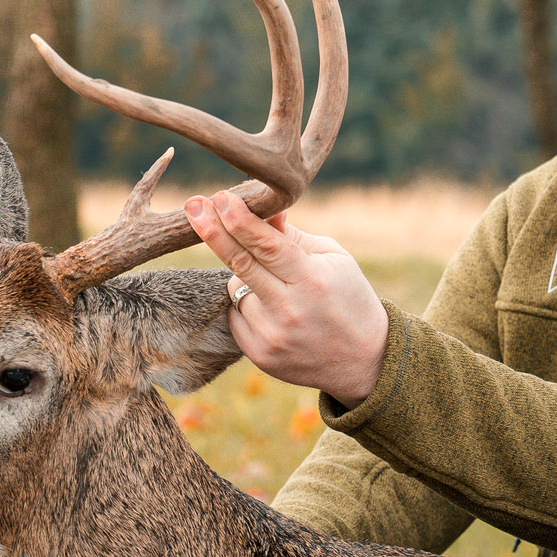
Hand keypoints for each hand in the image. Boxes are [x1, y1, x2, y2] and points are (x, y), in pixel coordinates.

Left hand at [183, 189, 388, 408]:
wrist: (363, 359)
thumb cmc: (348, 297)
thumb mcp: (333, 258)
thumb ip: (291, 236)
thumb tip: (258, 209)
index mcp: (312, 281)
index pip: (268, 246)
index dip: (240, 220)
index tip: (219, 197)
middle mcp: (289, 310)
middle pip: (240, 264)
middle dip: (213, 231)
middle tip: (192, 205)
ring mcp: (271, 336)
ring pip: (235, 288)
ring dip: (245, 276)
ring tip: (280, 289)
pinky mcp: (259, 354)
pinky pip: (235, 314)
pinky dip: (246, 304)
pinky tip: (274, 311)